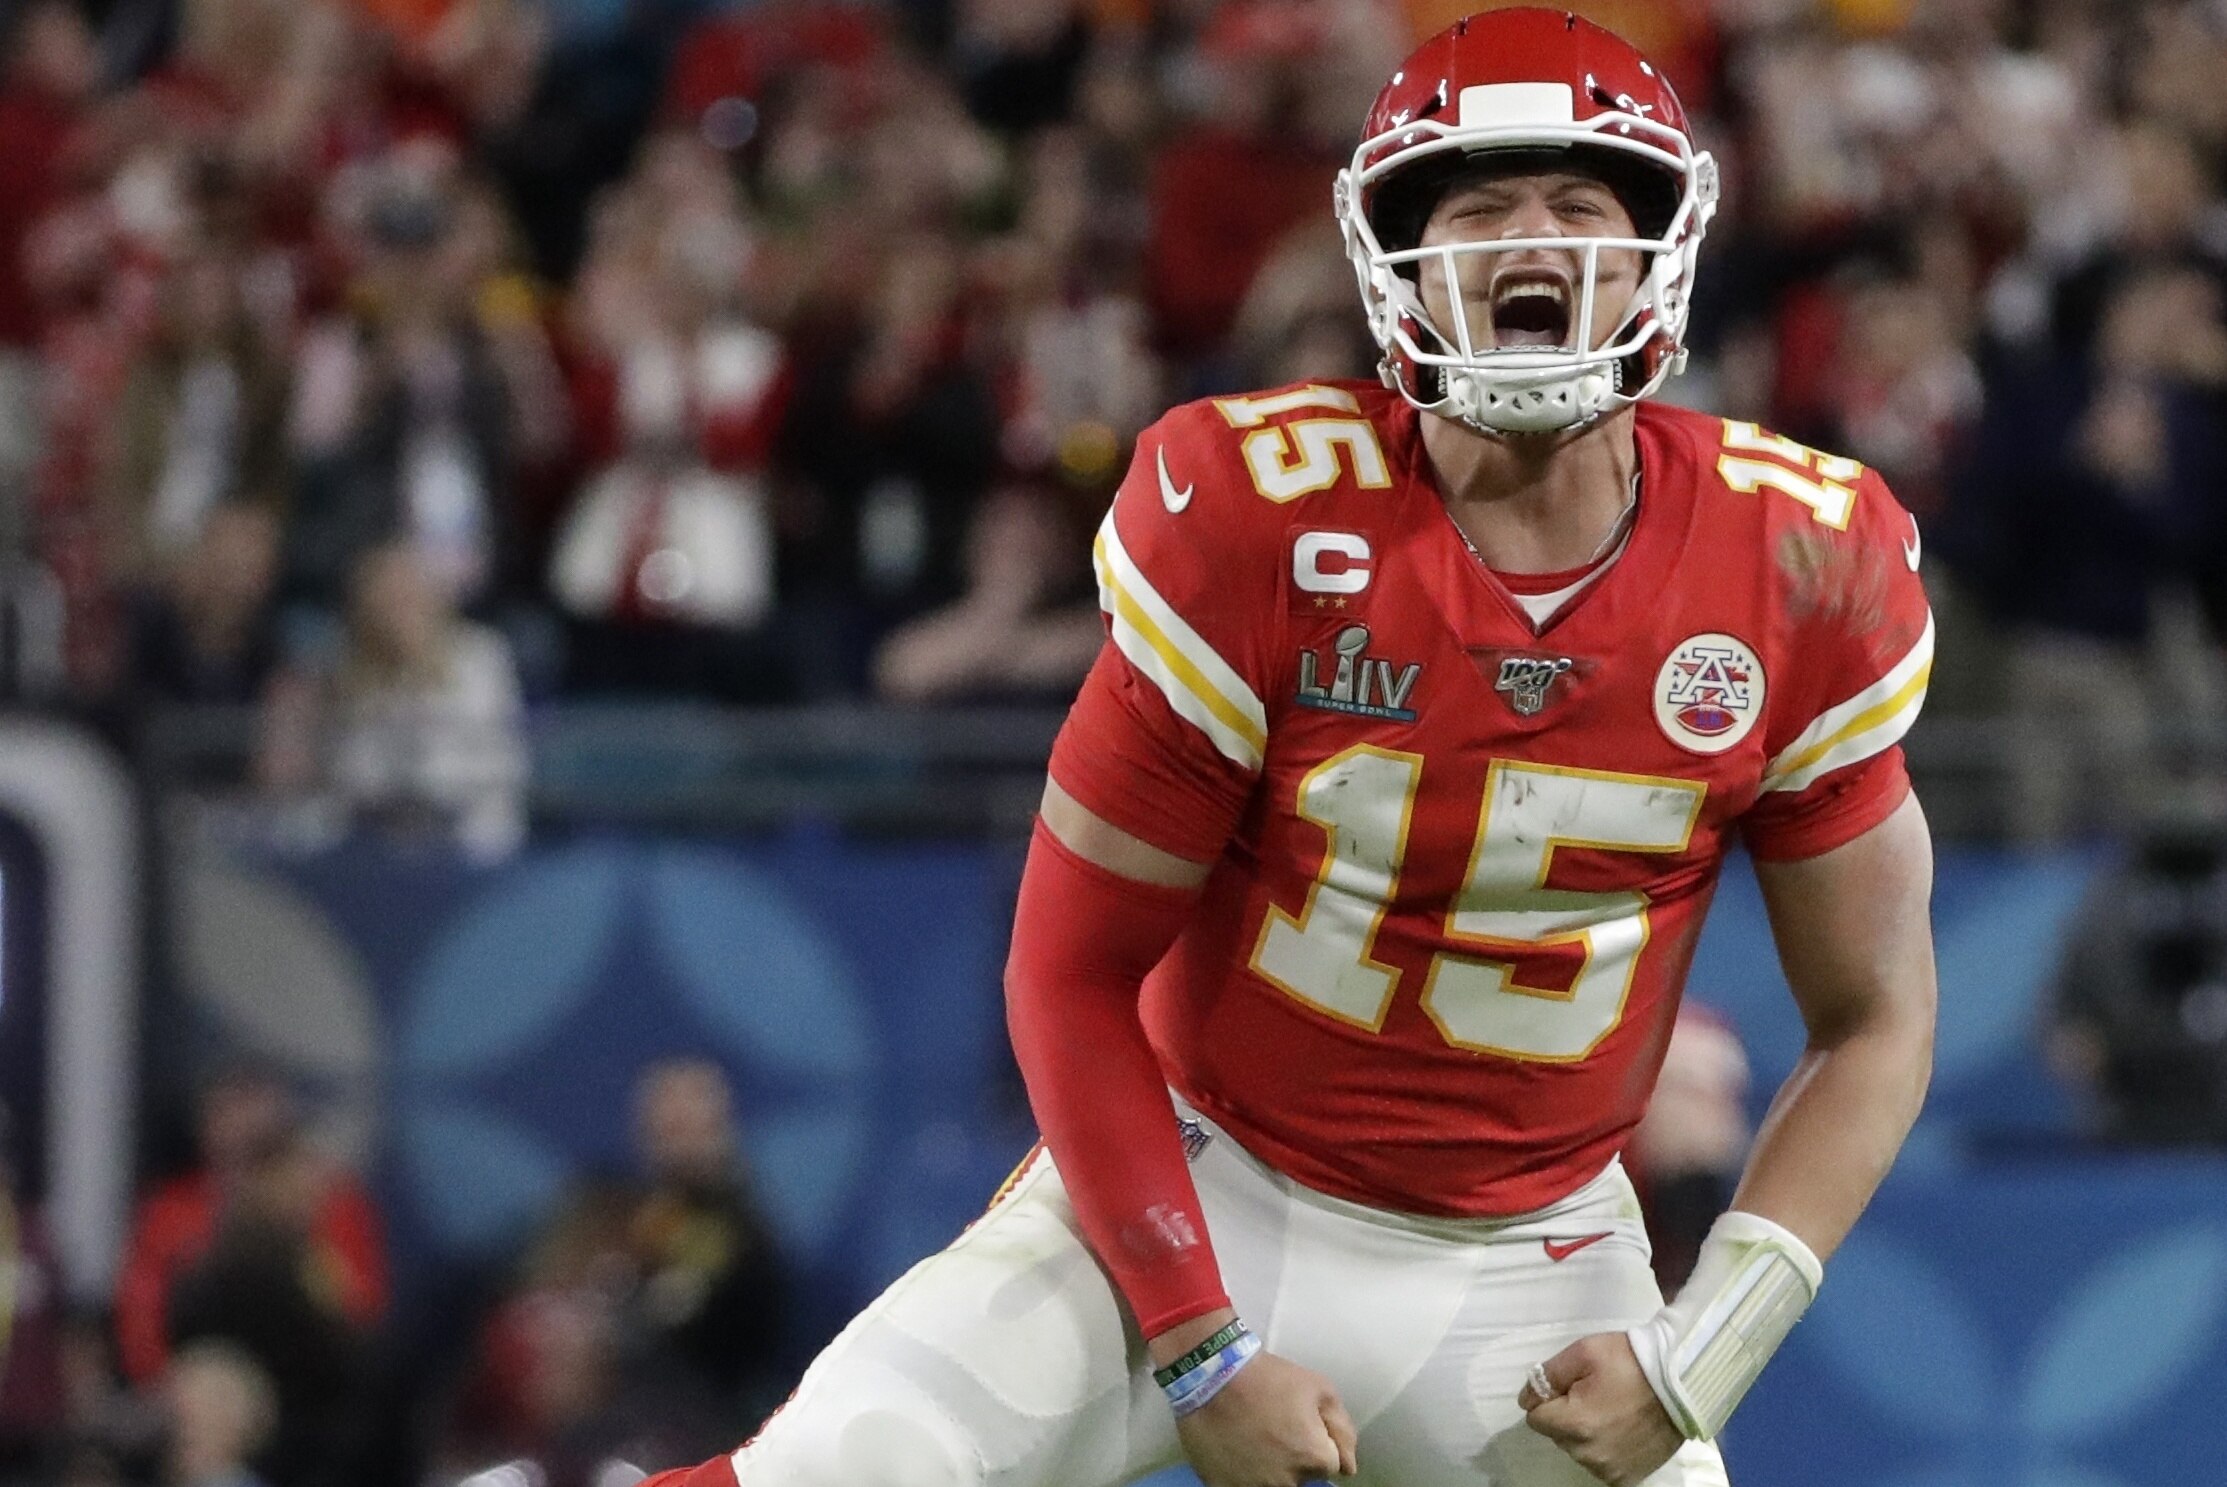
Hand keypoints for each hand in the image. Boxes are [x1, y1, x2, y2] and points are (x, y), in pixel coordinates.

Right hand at [1177, 1350, 1357, 1486]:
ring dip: (1270, 1468)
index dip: (1317, 1443)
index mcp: (1314, 1458)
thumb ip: (1342, 1430)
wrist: (1210, 1375)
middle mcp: (1288, 1482)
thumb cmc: (1267, 1378)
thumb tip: (1348, 1465)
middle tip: (1275, 1431)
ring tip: (1255, 1441)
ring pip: (1274, 1484)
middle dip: (1295, 1459)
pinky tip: (1237, 1451)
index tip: (1300, 1426)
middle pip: (1301, 1478)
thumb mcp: (1319, 1388)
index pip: (1331, 1466)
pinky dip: (1244, 1475)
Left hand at [1518, 1333, 1683, 1486]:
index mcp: (1575, 1424)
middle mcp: (1589, 1454)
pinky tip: (1623, 1428)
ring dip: (1587, 1433)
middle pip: (1557, 1434)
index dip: (1549, 1398)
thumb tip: (1528, 1399)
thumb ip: (1547, 1375)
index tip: (1572, 1386)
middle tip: (1597, 1393)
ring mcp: (1610, 1469)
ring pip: (1578, 1450)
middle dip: (1568, 1415)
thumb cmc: (1629, 1361)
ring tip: (1614, 1409)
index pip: (1535, 1417)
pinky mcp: (1629, 1477)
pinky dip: (1606, 1447)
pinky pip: (1601, 1463)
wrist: (1681, 1381)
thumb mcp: (1582, 1353)